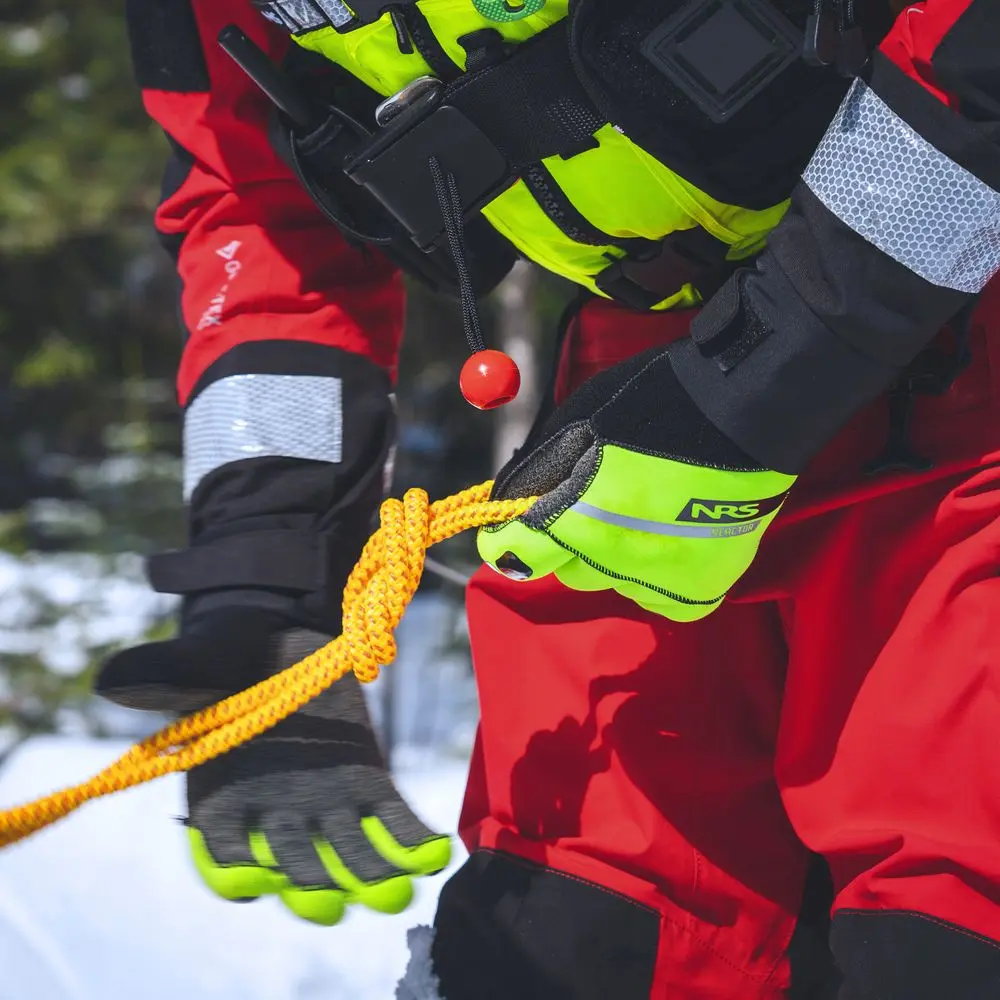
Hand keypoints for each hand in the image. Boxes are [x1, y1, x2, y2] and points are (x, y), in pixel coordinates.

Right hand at [95, 607, 450, 924]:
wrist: (278, 637)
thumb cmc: (224, 656)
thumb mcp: (189, 661)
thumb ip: (157, 675)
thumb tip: (111, 681)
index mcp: (221, 801)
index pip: (222, 854)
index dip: (234, 872)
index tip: (253, 880)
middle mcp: (273, 816)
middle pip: (292, 869)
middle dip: (311, 889)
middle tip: (331, 903)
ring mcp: (325, 805)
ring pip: (347, 856)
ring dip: (372, 879)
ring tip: (397, 892)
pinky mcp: (368, 783)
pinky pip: (390, 821)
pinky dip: (410, 840)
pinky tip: (433, 851)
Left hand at [478, 346, 795, 620]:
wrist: (744, 414)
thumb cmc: (654, 406)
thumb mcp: (580, 425)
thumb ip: (540, 473)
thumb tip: (509, 503)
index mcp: (579, 519)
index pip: (516, 552)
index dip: (508, 539)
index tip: (509, 533)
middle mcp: (614, 562)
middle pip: (569, 570)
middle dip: (573, 541)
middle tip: (601, 503)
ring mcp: (659, 582)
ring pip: (613, 582)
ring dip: (617, 557)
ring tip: (649, 514)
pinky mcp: (699, 592)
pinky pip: (658, 597)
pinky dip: (656, 575)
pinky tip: (671, 540)